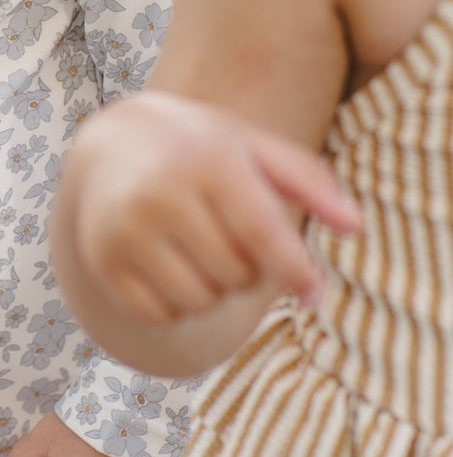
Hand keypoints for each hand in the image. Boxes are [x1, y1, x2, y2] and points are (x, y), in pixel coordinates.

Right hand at [63, 92, 360, 325]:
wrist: (111, 142)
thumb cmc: (199, 148)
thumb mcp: (253, 146)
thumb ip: (310, 181)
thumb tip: (355, 227)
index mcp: (205, 159)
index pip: (262, 232)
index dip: (297, 271)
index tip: (317, 294)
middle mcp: (159, 192)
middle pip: (235, 274)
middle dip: (247, 268)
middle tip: (231, 240)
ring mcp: (124, 227)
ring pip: (198, 300)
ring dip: (212, 289)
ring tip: (201, 253)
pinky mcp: (101, 259)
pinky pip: (158, 314)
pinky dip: (174, 303)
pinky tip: (169, 267)